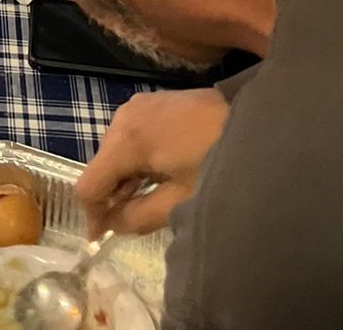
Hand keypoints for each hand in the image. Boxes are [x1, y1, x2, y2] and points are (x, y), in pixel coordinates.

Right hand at [76, 89, 229, 237]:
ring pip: (116, 151)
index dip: (92, 215)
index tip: (102, 239)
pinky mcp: (152, 102)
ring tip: (146, 200)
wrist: (253, 118)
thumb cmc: (216, 162)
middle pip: (101, 166)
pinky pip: (131, 136)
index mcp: (126, 140)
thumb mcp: (179, 201)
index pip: (88, 184)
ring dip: (125, 178)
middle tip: (129, 222)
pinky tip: (156, 175)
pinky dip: (136, 160)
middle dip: (110, 197)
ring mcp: (138, 105)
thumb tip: (111, 224)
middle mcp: (123, 117)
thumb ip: (138, 216)